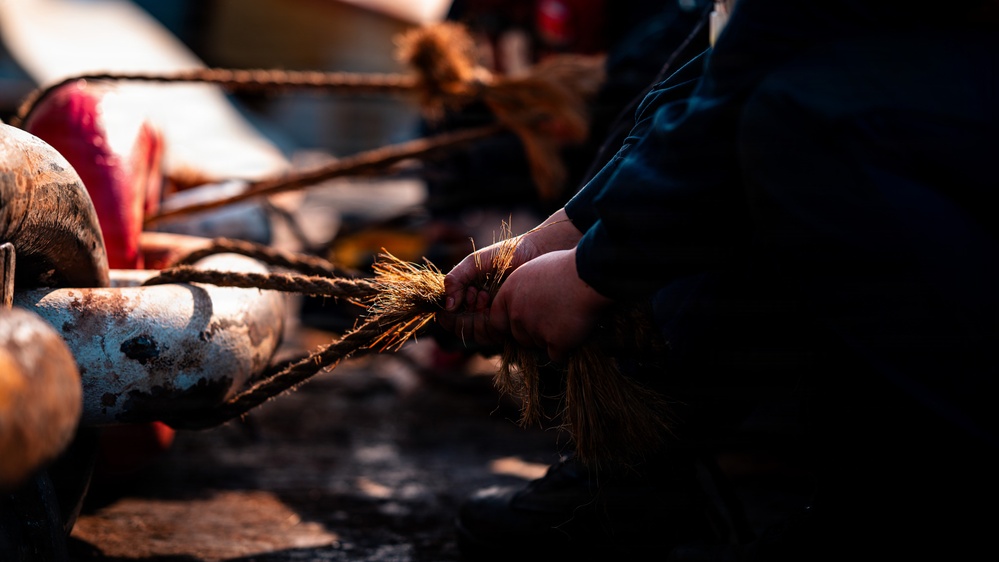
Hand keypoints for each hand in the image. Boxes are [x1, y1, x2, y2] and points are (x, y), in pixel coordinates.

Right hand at [437, 208, 580, 335]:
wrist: (536, 253)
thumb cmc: (504, 255)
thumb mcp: (474, 263)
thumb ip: (456, 278)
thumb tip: (447, 306)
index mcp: (469, 299)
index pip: (451, 319)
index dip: (450, 314)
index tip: (458, 299)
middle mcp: (481, 312)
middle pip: (464, 330)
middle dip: (464, 315)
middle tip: (475, 294)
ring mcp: (497, 319)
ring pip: (478, 335)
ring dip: (476, 317)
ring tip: (484, 295)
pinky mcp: (512, 324)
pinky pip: (496, 334)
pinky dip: (489, 320)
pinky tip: (493, 300)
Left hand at [488, 248, 612, 362]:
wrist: (590, 275)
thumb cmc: (567, 267)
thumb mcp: (534, 270)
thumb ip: (523, 291)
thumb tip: (523, 302)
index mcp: (509, 294)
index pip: (497, 320)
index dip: (510, 324)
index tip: (523, 323)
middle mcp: (517, 314)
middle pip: (519, 337)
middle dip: (534, 334)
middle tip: (554, 319)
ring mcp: (534, 329)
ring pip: (538, 345)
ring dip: (551, 339)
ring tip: (568, 318)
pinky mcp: (554, 342)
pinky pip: (557, 355)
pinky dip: (566, 348)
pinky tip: (576, 330)